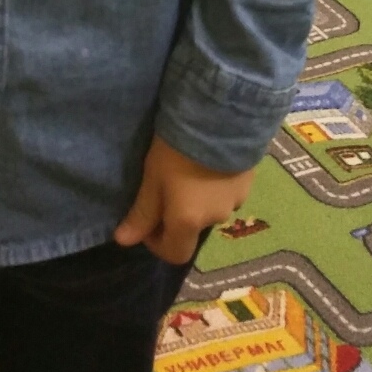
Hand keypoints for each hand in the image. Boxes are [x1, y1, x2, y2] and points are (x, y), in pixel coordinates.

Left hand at [113, 136, 254, 264]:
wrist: (220, 117)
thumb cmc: (178, 149)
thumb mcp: (152, 177)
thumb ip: (141, 212)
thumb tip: (123, 241)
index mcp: (189, 222)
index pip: (175, 254)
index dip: (157, 244)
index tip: (147, 219)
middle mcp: (215, 219)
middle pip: (192, 230)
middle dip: (177, 216)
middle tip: (166, 185)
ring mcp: (236, 202)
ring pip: (210, 210)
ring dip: (197, 200)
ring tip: (189, 168)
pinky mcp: (248, 183)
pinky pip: (227, 194)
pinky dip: (215, 186)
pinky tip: (209, 162)